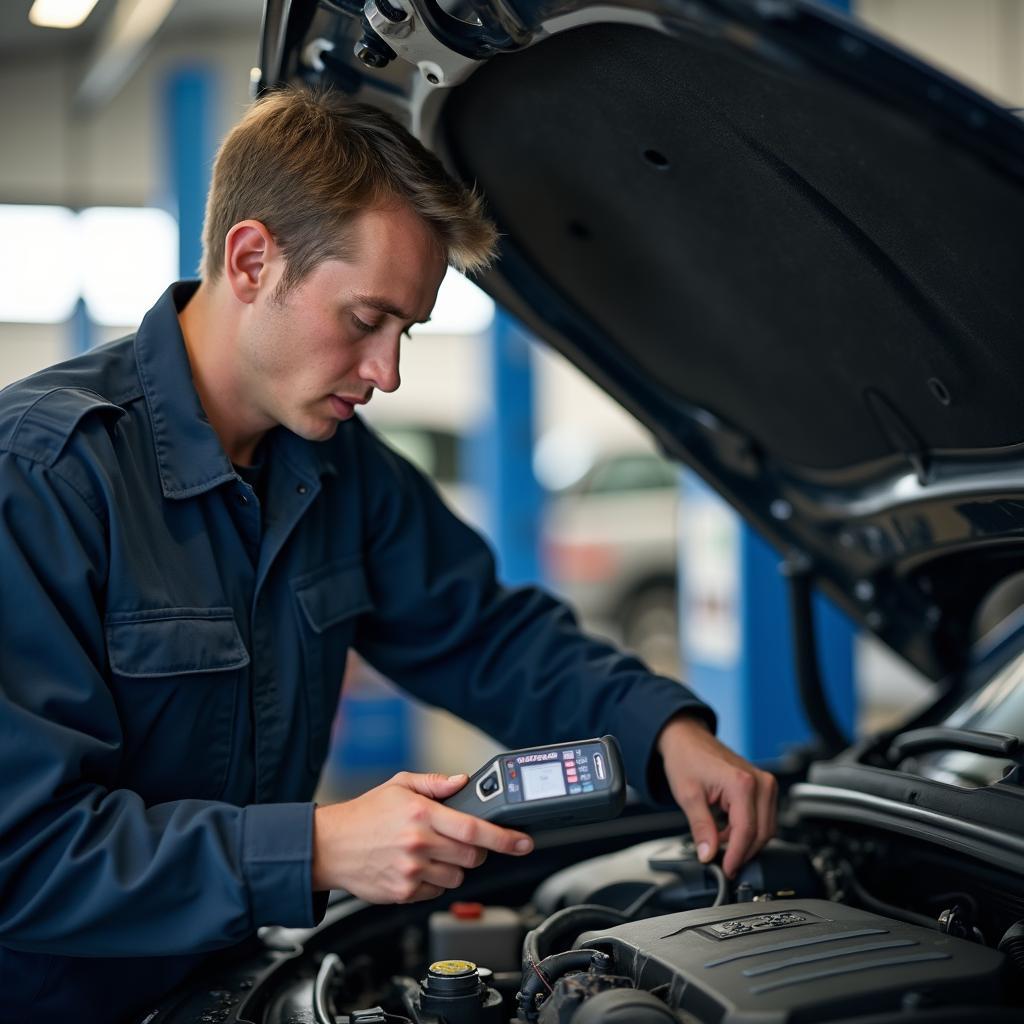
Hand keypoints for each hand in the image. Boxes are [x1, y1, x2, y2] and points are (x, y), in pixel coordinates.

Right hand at [311, 771, 533, 901]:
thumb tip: (463, 781)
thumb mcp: (399, 785)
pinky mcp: (404, 893)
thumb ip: (435, 783)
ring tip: (430, 853)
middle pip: (472, 857)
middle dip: (476, 851)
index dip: (505, 838)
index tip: (523, 843)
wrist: (328, 846)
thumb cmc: (364, 815)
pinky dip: (432, 882)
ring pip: (456, 878)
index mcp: (423, 814)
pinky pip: (435, 892)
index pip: (475, 828)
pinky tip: (414, 866)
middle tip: (461, 842)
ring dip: (453, 868)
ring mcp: (412, 871)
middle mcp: (419, 843)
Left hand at [656, 714, 777, 877]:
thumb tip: (708, 855)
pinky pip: (763, 818)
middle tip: (722, 862)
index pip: (747, 831)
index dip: (736, 856)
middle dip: (743, 851)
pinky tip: (726, 831)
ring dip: (745, 841)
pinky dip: (747, 830)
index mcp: (742, 783)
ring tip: (719, 841)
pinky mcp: (763, 786)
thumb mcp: (688, 796)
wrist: (687, 738)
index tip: (726, 870)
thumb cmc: (686, 759)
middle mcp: (760, 782)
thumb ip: (701, 828)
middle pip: (762, 833)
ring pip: (766, 828)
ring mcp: (765, 783)